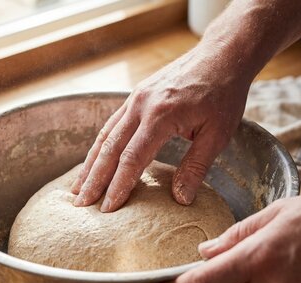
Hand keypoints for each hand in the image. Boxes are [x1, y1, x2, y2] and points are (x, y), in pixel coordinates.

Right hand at [70, 43, 251, 211]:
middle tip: (80, 204)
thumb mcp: (218, 134)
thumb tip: (181, 199)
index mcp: (161, 116)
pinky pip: (112, 124)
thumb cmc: (223, 94)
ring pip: (105, 135)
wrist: (221, 55)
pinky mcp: (136, 95)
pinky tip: (94, 161)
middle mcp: (141, 105)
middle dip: (94, 179)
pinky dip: (100, 145)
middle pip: (110, 148)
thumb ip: (196, 167)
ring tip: (77, 187)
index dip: (118, 185)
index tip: (107, 208)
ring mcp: (136, 98)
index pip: (132, 158)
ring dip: (90, 163)